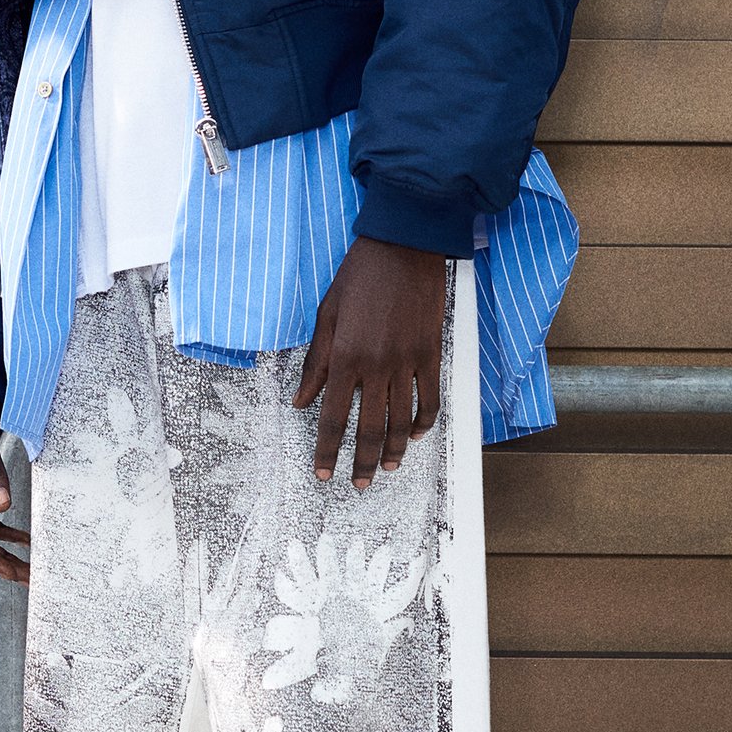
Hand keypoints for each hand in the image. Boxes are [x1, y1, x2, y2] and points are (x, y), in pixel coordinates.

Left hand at [292, 236, 446, 489]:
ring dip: (396, 451)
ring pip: (402, 420)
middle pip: (370, 428)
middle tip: (359, 485)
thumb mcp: (326, 314)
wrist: (404, 247)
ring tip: (388, 469)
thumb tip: (301, 401)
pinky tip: (416, 435)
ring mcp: (407, 362)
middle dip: (364, 462)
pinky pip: (429, 398)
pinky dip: (424, 422)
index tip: (323, 473)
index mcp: (345, 356)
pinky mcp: (431, 354)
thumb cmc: (360, 276)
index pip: (333, 416)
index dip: (327, 449)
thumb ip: (315, 362)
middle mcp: (376, 365)